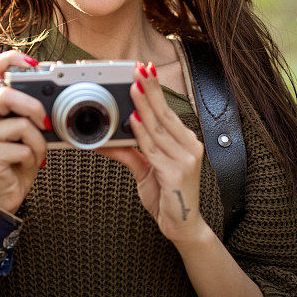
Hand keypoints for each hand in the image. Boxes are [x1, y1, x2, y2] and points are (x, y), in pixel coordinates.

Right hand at [0, 50, 49, 215]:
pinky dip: (34, 156)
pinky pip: (23, 148)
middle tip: (45, 121)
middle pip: (6, 94)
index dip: (12, 59)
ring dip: (38, 140)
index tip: (34, 63)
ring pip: (21, 124)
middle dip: (33, 106)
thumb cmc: (19, 159)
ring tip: (35, 151)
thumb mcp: (28, 129)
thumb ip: (31, 110)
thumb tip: (51, 91)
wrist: (8, 194)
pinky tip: (26, 164)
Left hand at [94, 61, 207, 245]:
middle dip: (150, 89)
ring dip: (144, 107)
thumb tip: (107, 139)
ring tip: (134, 88)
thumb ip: (130, 152)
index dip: (156, 90)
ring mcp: (185, 160)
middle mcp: (189, 147)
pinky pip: (154, 150)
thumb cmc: (167, 196)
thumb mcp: (146, 169)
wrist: (183, 227)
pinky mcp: (176, 174)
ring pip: (158, 129)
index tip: (146, 70)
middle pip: (165, 114)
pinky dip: (142, 135)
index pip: (168, 110)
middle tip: (139, 69)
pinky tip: (134, 121)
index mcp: (185, 141)